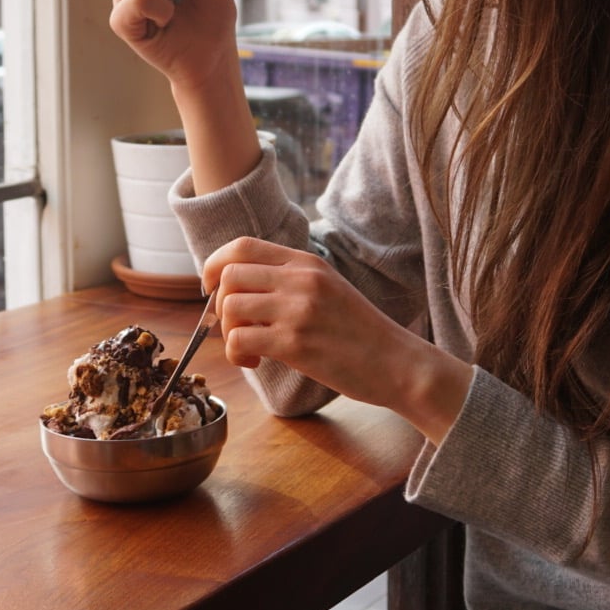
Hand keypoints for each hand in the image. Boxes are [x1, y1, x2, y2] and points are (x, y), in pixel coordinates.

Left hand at [203, 237, 472, 442]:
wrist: (397, 363)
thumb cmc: (361, 333)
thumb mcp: (329, 288)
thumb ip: (291, 281)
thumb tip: (239, 287)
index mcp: (307, 262)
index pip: (241, 246)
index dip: (215, 264)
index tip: (212, 288)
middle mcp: (300, 279)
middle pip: (229, 275)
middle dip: (219, 304)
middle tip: (234, 327)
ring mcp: (297, 310)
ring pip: (229, 307)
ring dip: (228, 332)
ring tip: (250, 348)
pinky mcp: (294, 343)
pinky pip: (239, 339)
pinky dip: (237, 353)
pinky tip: (257, 361)